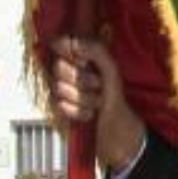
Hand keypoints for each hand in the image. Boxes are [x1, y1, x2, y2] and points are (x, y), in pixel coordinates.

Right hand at [48, 37, 145, 170]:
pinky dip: (76, 111)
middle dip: (80, 80)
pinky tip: (89, 115)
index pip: (62, 43)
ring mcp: (65, 90)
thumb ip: (98, 52)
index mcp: (85, 58)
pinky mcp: (60, 108)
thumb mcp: (113, 74)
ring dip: (82, 98)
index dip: (69, 51)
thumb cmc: (118, 104)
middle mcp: (72, 71)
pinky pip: (58, 104)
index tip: (83, 61)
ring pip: (58, 87)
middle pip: (58, 66)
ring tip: (97, 104)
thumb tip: (75, 41)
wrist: (120, 137)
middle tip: (98, 88)